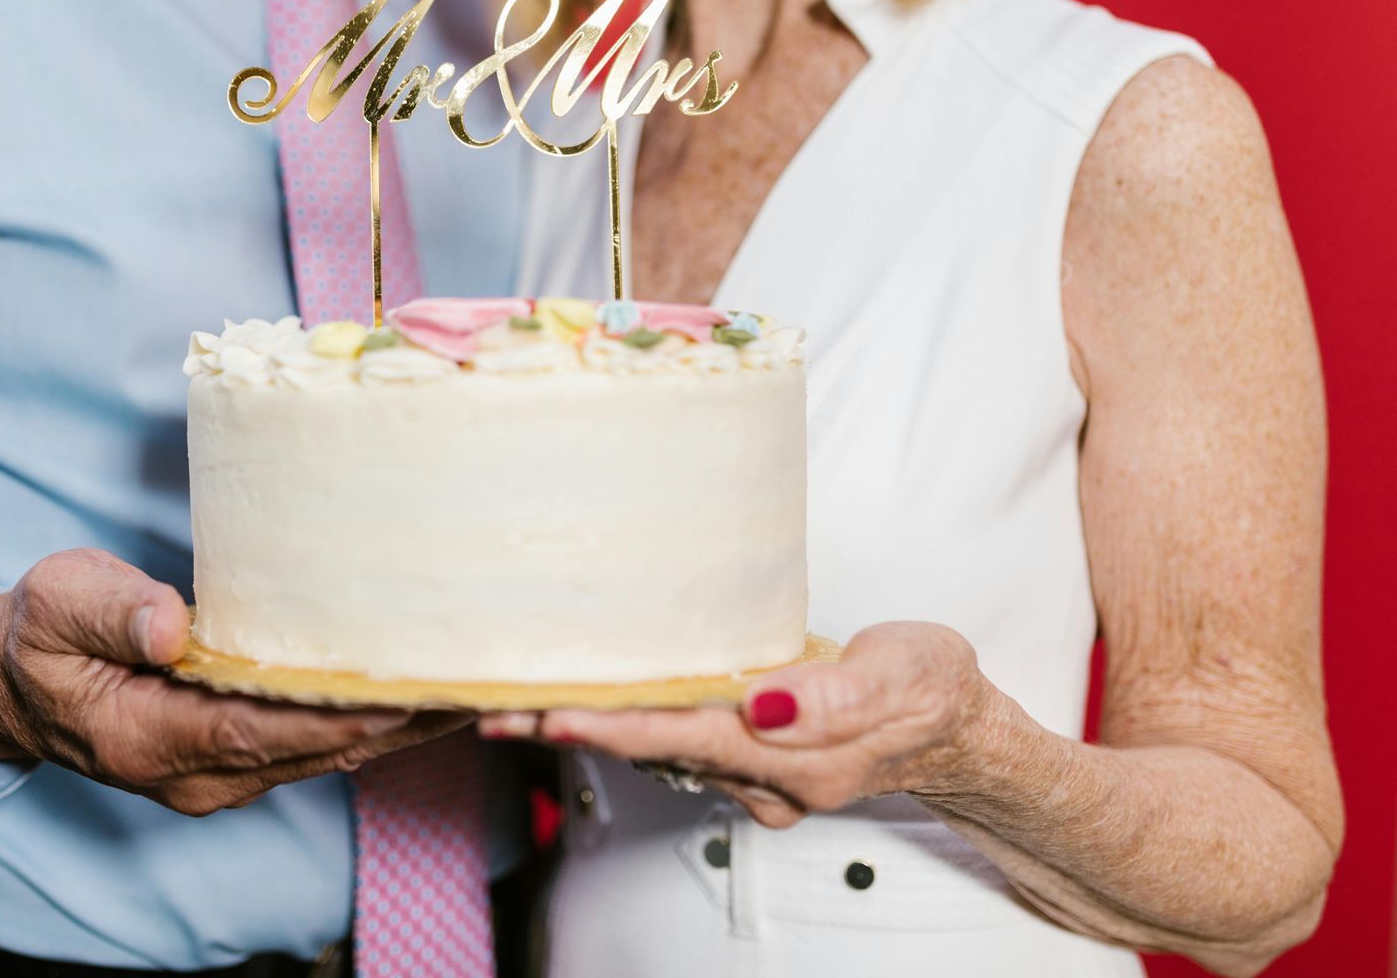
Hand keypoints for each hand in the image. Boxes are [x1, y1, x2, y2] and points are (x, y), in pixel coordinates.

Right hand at [0, 548, 467, 814]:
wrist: (20, 689)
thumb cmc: (40, 639)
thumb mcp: (54, 605)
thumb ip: (109, 611)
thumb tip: (173, 627)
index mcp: (151, 739)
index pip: (259, 730)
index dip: (336, 710)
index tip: (407, 688)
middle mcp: (200, 774)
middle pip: (317, 747)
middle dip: (401, 719)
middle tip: (479, 678)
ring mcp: (225, 773)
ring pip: (332, 750)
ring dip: (405, 723)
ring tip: (480, 682)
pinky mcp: (244, 756)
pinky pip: (323, 741)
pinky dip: (380, 718)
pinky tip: (429, 689)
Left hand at [479, 622, 997, 827]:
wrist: (957, 730)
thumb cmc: (931, 691)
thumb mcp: (906, 675)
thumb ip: (834, 696)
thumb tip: (762, 703)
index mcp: (797, 757)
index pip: (687, 736)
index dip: (615, 727)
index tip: (551, 715)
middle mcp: (764, 775)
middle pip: (653, 748)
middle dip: (572, 730)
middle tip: (493, 709)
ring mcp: (753, 771)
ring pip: (654, 746)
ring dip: (584, 725)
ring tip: (510, 699)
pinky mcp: (746, 752)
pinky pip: (672, 738)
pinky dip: (621, 720)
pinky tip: (578, 699)